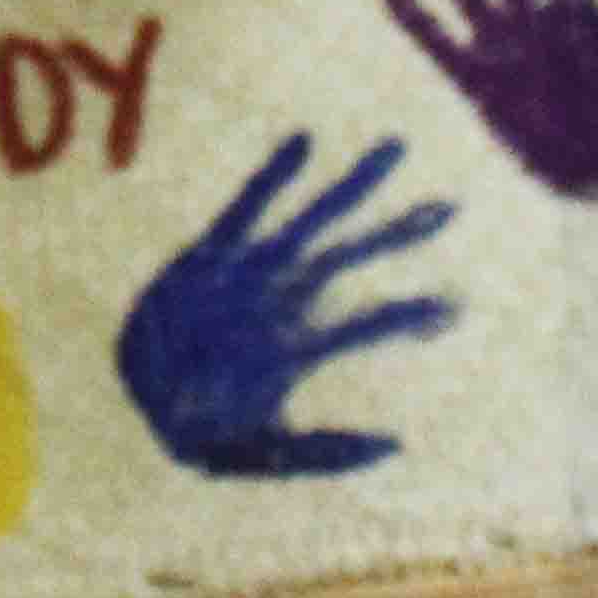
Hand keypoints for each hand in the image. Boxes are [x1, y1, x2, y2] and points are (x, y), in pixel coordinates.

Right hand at [113, 131, 455, 477]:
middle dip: (398, 233)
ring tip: (397, 149)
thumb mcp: (263, 455)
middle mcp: (283, 301)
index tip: (457, 309)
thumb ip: (324, 454)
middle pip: (352, 257)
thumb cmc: (203, 435)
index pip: (367, 324)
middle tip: (451, 208)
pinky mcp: (209, 256)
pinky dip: (275, 176)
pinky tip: (306, 142)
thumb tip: (394, 445)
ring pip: (312, 221)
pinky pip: (247, 206)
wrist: (140, 403)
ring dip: (353, 189)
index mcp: (298, 347)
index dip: (409, 315)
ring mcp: (250, 274)